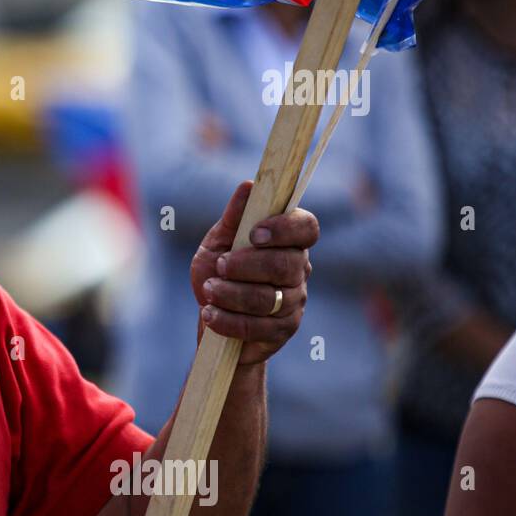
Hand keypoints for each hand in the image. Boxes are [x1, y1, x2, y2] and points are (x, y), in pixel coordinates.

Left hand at [190, 181, 317, 364]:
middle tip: (220, 265)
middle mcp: (298, 270)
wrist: (211, 317)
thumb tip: (248, 185)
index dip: (285, 229)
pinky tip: (209, 314)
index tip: (254, 234)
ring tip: (209, 290)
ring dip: (231, 294)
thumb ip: (234, 217)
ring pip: (270, 298)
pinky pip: (259, 327)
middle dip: (246, 265)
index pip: (306, 228)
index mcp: (288, 241)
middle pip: (285, 265)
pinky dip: (228, 320)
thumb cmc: (217, 272)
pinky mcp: (283, 330)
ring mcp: (294, 302)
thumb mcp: (218, 241)